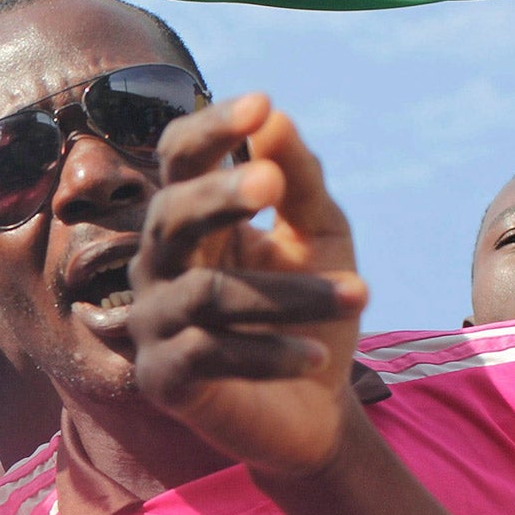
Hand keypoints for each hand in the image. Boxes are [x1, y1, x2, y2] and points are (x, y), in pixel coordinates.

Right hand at [127, 96, 368, 478]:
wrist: (314, 409)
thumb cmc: (308, 310)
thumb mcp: (320, 237)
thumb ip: (300, 182)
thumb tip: (275, 117)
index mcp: (191, 219)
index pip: (179, 159)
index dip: (212, 131)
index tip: (262, 105)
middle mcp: (158, 263)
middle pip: (171, 215)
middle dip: (220, 197)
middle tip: (273, 187)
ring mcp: (153, 322)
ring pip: (209, 292)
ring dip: (289, 293)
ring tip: (360, 294)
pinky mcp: (165, 379)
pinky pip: (211, 355)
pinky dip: (270, 353)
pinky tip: (318, 356)